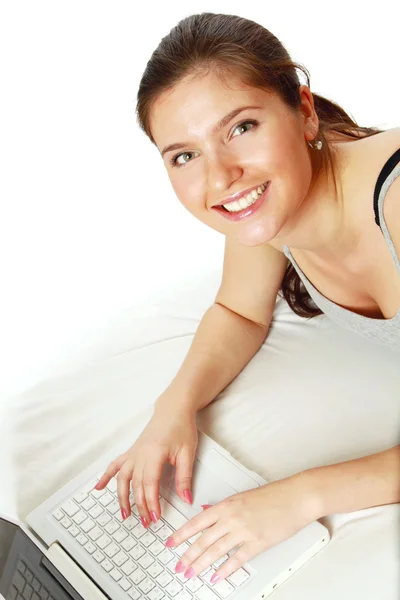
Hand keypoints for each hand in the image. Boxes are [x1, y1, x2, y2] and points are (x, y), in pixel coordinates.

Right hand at [95, 394, 197, 526]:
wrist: (173, 409)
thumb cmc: (181, 427)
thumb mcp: (187, 452)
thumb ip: (184, 476)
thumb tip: (185, 498)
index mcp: (154, 453)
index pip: (150, 484)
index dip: (151, 502)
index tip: (156, 517)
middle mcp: (140, 454)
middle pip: (137, 485)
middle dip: (141, 505)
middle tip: (147, 522)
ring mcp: (134, 452)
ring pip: (123, 478)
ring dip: (122, 497)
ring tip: (125, 514)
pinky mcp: (132, 451)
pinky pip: (115, 465)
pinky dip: (106, 477)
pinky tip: (98, 488)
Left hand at [165, 475, 317, 582]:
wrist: (296, 497)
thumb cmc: (274, 495)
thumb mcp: (242, 496)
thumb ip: (222, 506)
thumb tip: (206, 510)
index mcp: (226, 505)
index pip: (197, 522)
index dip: (181, 534)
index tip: (171, 543)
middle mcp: (232, 518)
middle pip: (203, 540)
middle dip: (188, 555)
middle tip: (178, 566)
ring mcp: (244, 531)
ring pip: (215, 551)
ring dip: (201, 565)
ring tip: (191, 573)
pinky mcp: (258, 542)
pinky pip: (237, 559)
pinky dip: (225, 570)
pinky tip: (217, 576)